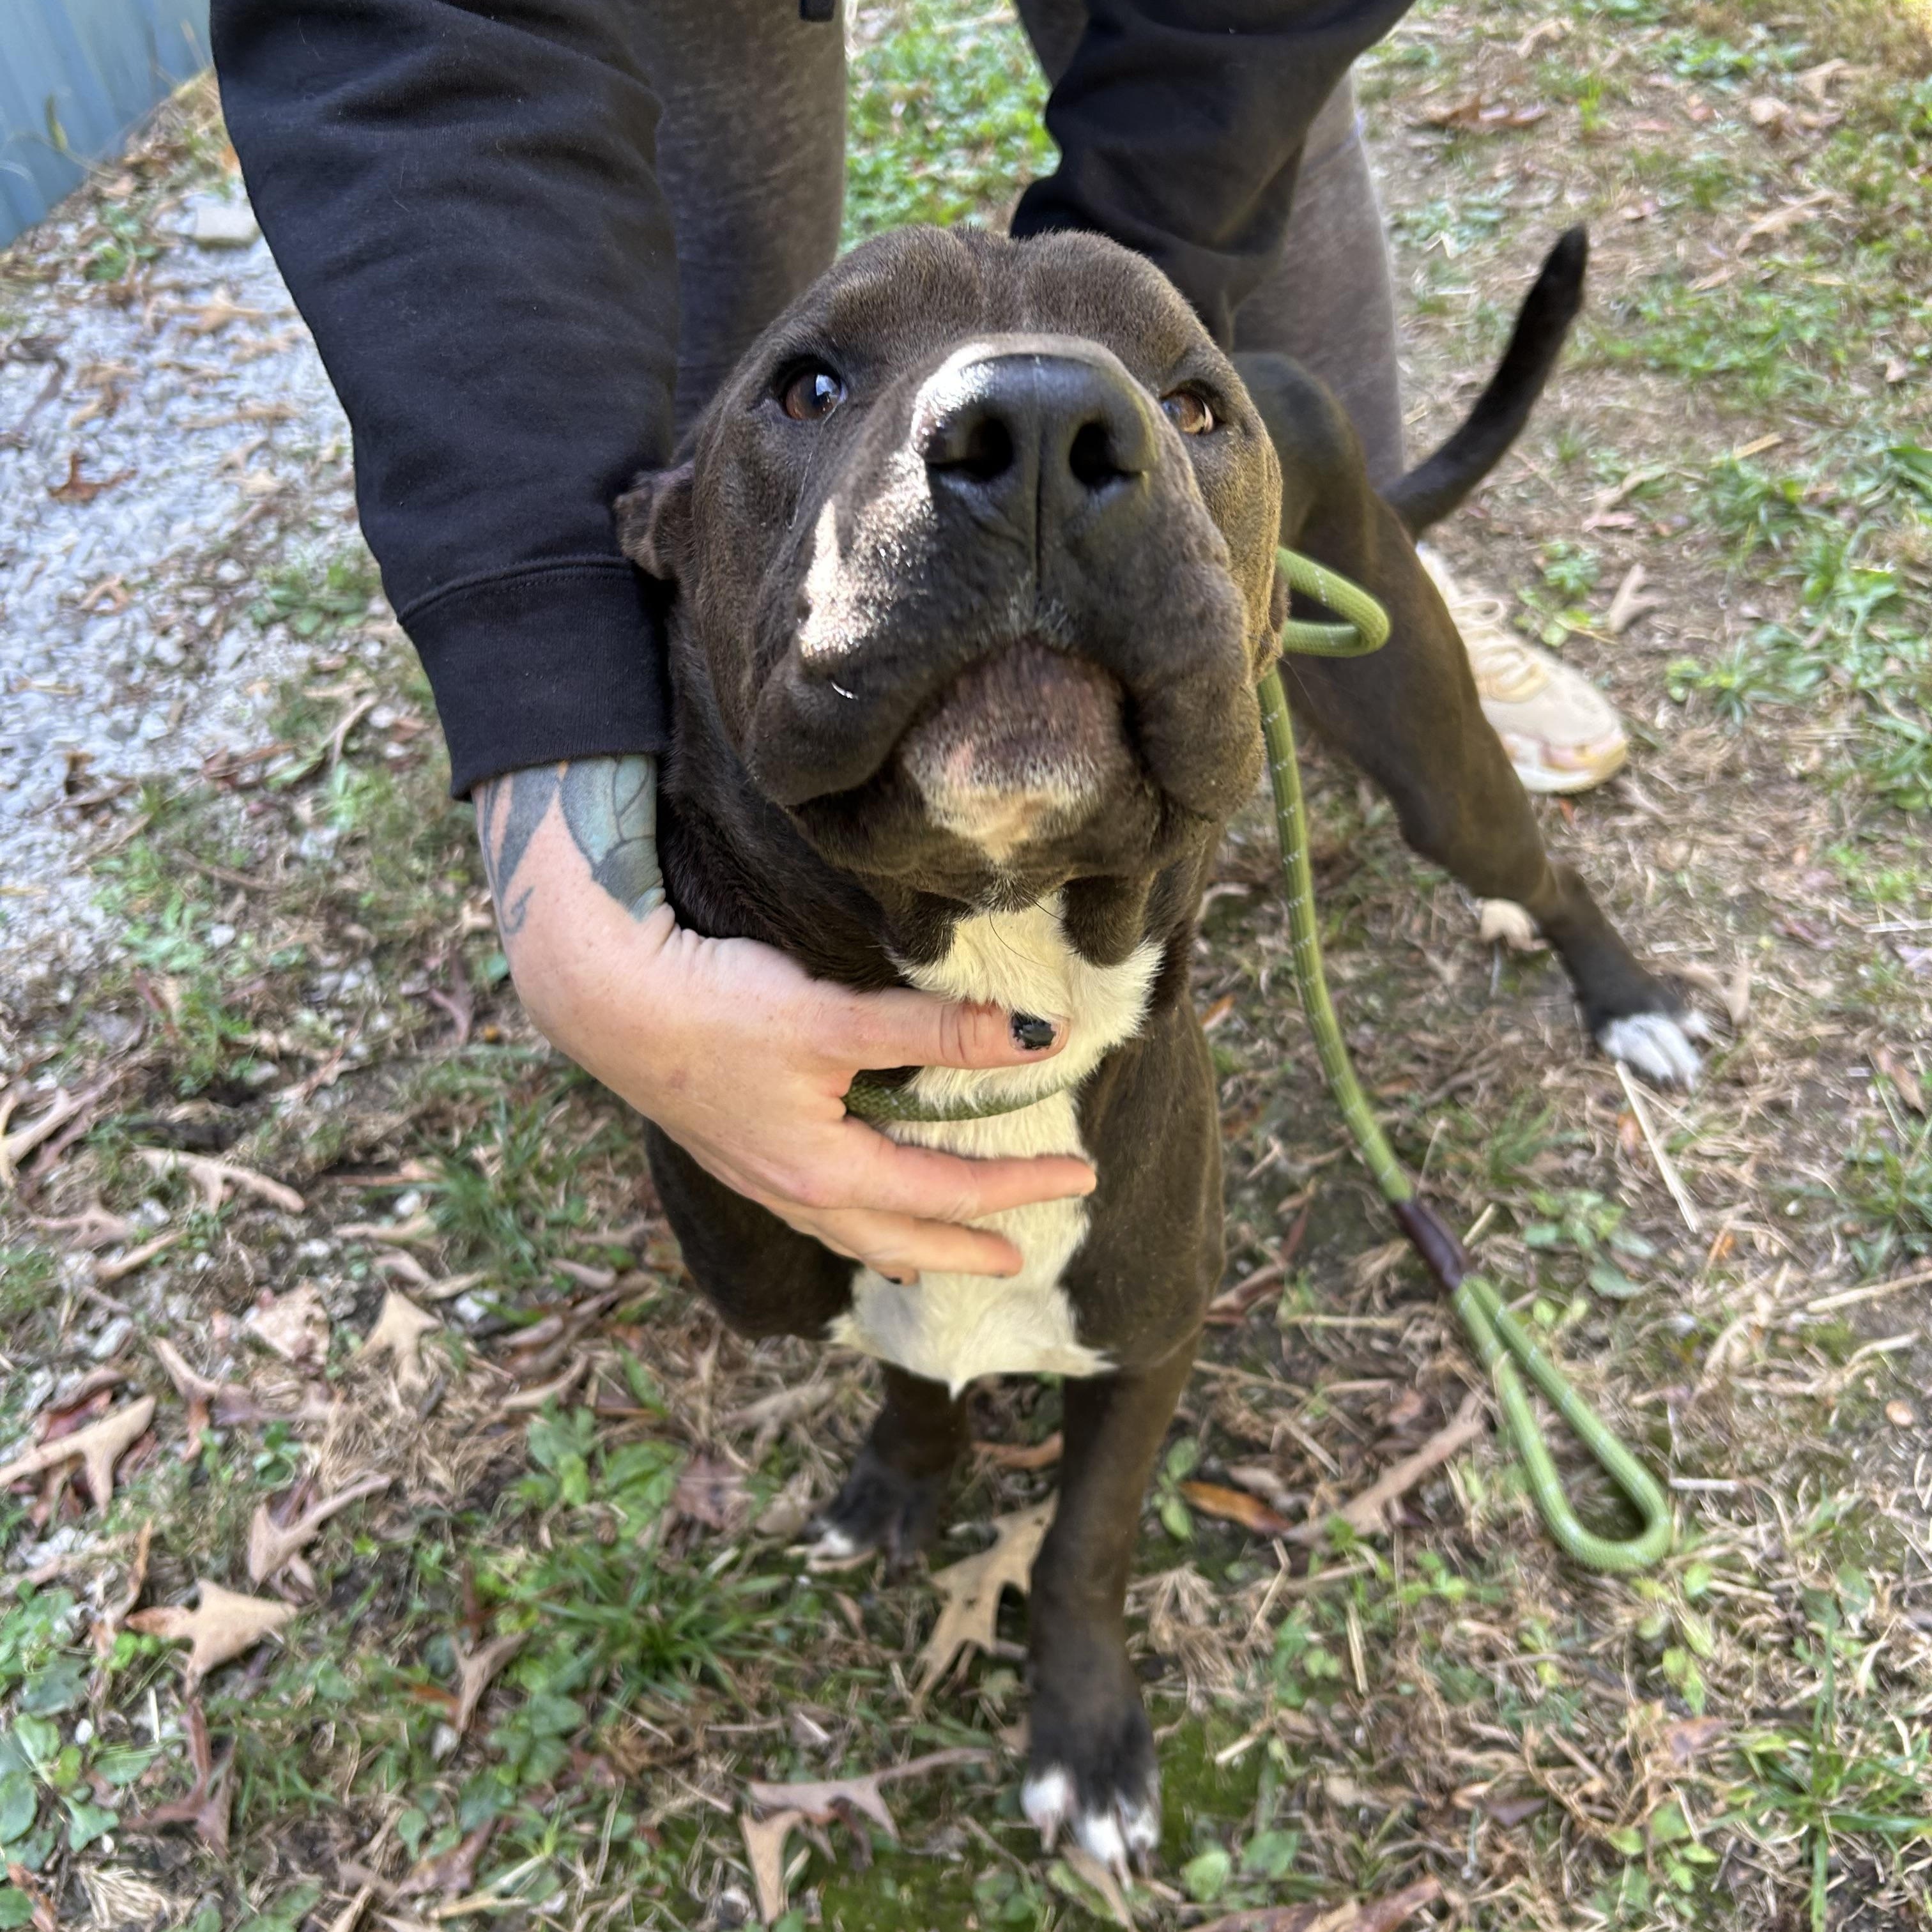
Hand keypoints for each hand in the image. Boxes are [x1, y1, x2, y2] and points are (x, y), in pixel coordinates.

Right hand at [474, 756, 1095, 1281]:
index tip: (1080, 1179)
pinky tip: (847, 1204)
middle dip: (962, 1248)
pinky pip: (813, 1209)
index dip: (1019, 1188)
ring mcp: (759, 1176)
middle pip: (897, 1239)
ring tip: (935, 1253)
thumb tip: (1040, 1037)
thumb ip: (936, 1033)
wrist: (602, 998)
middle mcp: (794, 1191)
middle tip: (1017, 1260)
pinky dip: (852, 1221)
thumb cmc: (717, 1008)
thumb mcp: (835, 1019)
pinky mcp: (734, 1147)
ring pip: (850, 1233)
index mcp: (827, 1173)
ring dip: (904, 1244)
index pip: (948, 1192)